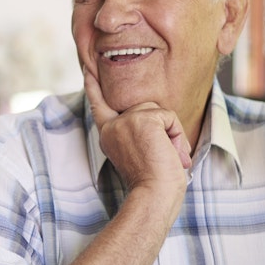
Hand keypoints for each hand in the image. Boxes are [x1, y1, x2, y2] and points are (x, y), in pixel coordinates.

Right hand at [83, 66, 190, 191]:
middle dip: (162, 128)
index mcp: (108, 134)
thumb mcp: (139, 151)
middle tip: (163, 156)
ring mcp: (125, 121)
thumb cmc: (152, 182)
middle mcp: (113, 126)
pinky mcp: (142, 119)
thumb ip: (138, 131)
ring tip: (167, 156)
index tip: (88, 69)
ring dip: (170, 134)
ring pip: (159, 111)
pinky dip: (176, 135)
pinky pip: (169, 116)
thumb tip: (159, 117)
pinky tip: (170, 152)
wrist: (154, 195)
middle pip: (146, 107)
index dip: (93, 86)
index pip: (99, 104)